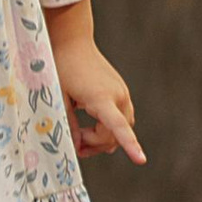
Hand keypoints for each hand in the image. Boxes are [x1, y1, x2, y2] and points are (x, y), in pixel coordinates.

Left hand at [59, 42, 145, 165]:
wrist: (73, 41)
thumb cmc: (62, 67)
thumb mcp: (59, 98)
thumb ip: (68, 124)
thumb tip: (77, 147)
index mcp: (101, 97)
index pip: (118, 127)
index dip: (130, 145)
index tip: (141, 160)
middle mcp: (118, 96)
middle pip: (114, 135)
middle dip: (96, 145)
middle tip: (75, 143)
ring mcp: (122, 93)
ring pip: (120, 129)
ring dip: (103, 138)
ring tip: (80, 137)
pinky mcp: (121, 92)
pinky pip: (121, 119)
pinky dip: (109, 128)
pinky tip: (91, 129)